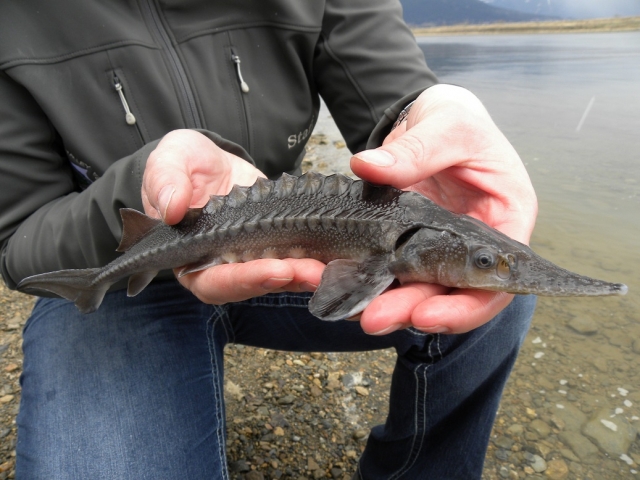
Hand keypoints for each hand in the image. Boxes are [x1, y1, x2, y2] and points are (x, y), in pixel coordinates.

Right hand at [141, 129, 323, 303]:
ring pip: (280, 275)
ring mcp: (252, 257)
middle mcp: (223, 265)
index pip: (213, 282)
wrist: (209, 160)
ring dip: (307, 273)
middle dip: (286, 280)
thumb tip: (172, 207)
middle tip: (315, 272)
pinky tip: (338, 255)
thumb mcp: (169, 160)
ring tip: (331, 267)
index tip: (275, 271)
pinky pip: (296, 256)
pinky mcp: (277, 244)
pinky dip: (317, 257)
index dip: (244, 281)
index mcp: (190, 256)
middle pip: (254, 285)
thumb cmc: (183, 164)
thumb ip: (164, 181)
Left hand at [351, 85, 537, 334]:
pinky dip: (367, 280)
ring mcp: (440, 249)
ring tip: (354, 308)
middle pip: (452, 295)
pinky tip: (339, 282)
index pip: (498, 282)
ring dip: (387, 303)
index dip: (465, 306)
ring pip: (419, 291)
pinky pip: (391, 272)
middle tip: (374, 319)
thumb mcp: (447, 124)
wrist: (428, 119)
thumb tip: (368, 166)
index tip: (425, 313)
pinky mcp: (407, 246)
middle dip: (413, 311)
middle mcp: (475, 246)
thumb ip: (417, 148)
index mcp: (505, 219)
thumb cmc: (455, 120)